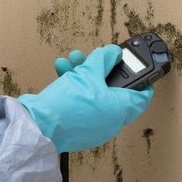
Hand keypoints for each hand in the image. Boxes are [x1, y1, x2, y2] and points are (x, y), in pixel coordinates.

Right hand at [19, 45, 154, 152]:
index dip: (143, 79)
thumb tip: (114, 53)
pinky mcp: (79, 129)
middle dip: (102, 69)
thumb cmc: (68, 103)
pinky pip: (83, 105)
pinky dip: (75, 89)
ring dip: (85, 74)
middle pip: (114, 90)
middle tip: (95, 57)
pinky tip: (63, 71)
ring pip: (95, 95)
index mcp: (120, 109)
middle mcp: (111, 121)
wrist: (39, 126)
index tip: (138, 67)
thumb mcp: (88, 72)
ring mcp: (95, 127)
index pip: (142, 95)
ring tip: (73, 60)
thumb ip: (104, 59)